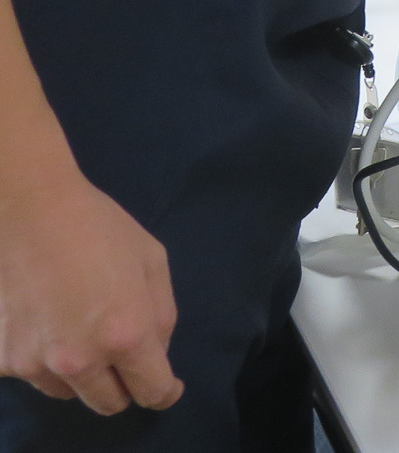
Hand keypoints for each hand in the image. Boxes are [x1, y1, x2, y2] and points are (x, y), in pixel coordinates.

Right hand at [0, 169, 180, 415]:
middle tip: (124, 358)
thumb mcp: (152, 262)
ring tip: (81, 329)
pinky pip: (34, 374)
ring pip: (69, 393)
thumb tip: (155, 354)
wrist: (29, 210)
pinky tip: (47, 321)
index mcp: (125, 336)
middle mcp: (79, 361)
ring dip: (83, 375)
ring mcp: (35, 364)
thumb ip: (161, 316)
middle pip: (108, 404)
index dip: (165, 392)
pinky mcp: (3, 359)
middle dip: (124, 386)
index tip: (166, 387)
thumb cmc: (99, 228)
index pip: (152, 391)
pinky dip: (45, 359)